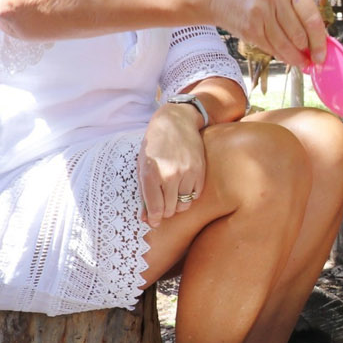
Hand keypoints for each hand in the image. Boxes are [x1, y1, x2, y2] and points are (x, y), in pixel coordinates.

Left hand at [138, 104, 206, 226]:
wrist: (175, 122)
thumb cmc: (155, 145)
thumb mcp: (143, 166)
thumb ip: (143, 192)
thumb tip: (146, 219)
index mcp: (151, 174)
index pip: (155, 208)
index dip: (154, 218)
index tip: (153, 221)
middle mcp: (170, 174)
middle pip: (170, 210)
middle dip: (165, 211)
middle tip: (162, 205)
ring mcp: (187, 172)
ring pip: (184, 204)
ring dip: (177, 204)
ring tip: (172, 194)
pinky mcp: (200, 170)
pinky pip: (195, 195)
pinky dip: (189, 195)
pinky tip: (183, 185)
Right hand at [215, 0, 327, 68]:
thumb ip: (299, 8)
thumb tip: (320, 39)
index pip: (311, 18)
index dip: (320, 41)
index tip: (323, 54)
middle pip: (300, 35)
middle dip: (308, 51)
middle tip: (313, 59)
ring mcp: (260, 13)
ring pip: (285, 45)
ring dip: (296, 58)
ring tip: (302, 62)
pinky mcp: (250, 28)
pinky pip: (271, 49)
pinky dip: (281, 56)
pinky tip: (287, 57)